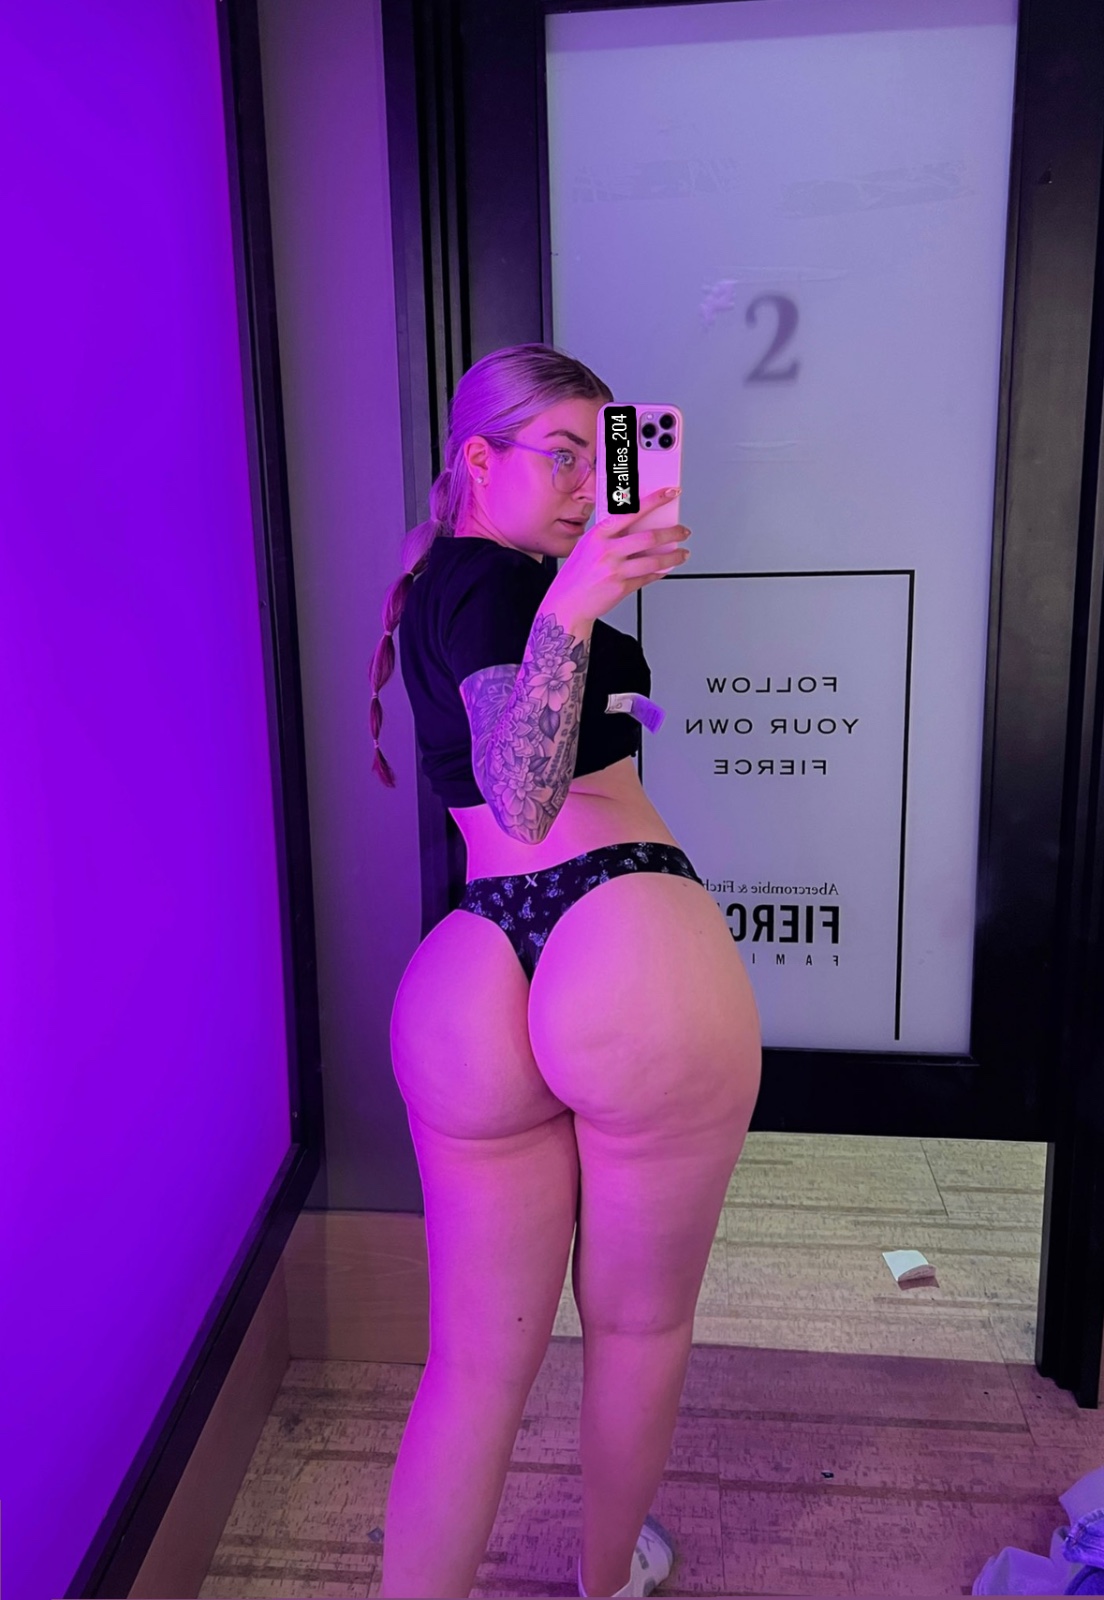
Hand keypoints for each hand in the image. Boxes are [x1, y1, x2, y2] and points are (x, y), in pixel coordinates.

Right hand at [547, 486, 690, 622]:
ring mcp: (615, 570)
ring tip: (683, 554)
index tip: (670, 493)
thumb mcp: (589, 546)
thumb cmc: (578, 573)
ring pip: (654, 561)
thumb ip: (611, 536)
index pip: (632, 511)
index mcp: (599, 534)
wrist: (568, 603)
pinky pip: (648, 577)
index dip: (655, 500)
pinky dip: (660, 572)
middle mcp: (607, 550)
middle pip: (649, 537)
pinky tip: (665, 569)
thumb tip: (640, 526)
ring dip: (673, 557)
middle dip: (673, 533)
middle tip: (683, 531)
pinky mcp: (621, 587)